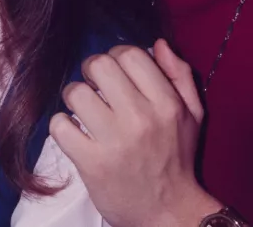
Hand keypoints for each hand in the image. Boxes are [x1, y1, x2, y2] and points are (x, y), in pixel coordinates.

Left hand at [50, 39, 220, 226]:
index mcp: (166, 103)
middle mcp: (141, 118)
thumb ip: (179, 75)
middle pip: (98, 66)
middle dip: (91, 71)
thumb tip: (158, 44)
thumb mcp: (192, 115)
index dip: (116, 56)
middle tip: (94, 86)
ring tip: (84, 111)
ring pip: (75, 93)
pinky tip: (75, 133)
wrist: (168, 213)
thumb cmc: (177, 160)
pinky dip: (61, 126)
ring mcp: (115, 142)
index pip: (130, 54)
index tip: (114, 72)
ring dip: (75, 98)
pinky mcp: (91, 163)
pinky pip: (60, 125)